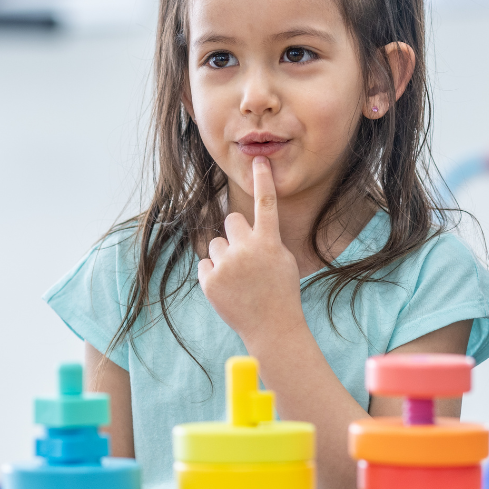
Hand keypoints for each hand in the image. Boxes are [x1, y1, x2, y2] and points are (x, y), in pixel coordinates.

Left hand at [198, 157, 305, 349]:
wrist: (272, 328)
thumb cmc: (280, 292)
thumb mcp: (282, 260)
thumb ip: (264, 240)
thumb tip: (241, 227)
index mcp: (269, 242)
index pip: (265, 204)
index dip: (262, 180)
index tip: (259, 160)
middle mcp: (247, 249)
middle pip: (231, 220)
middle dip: (235, 234)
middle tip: (246, 257)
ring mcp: (227, 265)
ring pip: (216, 244)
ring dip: (224, 257)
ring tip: (239, 280)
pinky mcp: (210, 281)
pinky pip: (205, 265)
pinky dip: (213, 275)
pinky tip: (228, 290)